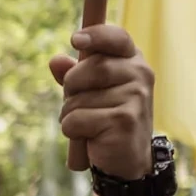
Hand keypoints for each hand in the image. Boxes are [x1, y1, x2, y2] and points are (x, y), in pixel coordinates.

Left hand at [51, 24, 154, 176]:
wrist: (127, 160)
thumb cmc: (106, 119)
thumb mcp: (90, 92)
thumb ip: (73, 74)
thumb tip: (55, 61)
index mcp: (132, 61)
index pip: (116, 38)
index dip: (96, 35)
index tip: (75, 40)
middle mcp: (140, 74)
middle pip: (91, 67)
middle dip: (72, 86)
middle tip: (77, 102)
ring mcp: (136, 97)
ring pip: (79, 97)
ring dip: (70, 113)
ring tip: (88, 124)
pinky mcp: (125, 120)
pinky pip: (77, 119)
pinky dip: (73, 131)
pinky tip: (91, 138)